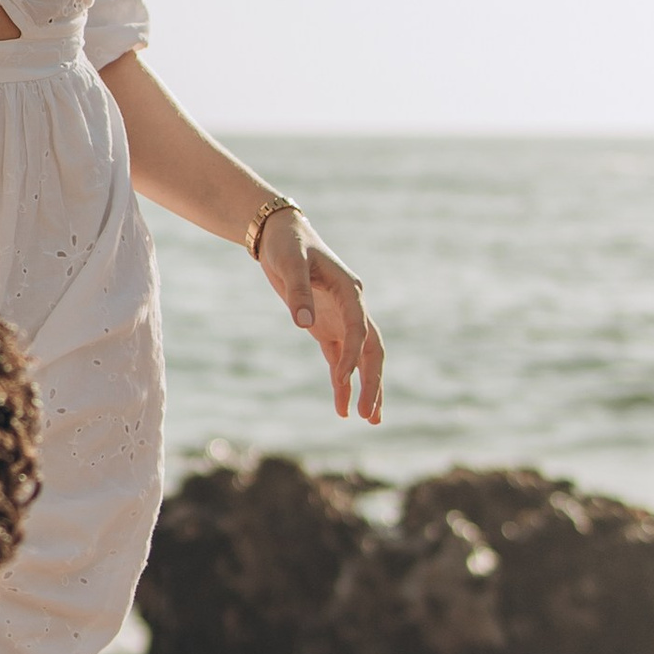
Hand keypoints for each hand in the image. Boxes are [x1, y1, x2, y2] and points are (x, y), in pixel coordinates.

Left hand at [256, 212, 385, 423]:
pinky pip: (339, 358)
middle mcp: (352, 306)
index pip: (359, 328)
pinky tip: (342, 405)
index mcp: (349, 290)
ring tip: (368, 419)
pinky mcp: (326, 326)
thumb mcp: (290, 264)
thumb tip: (305, 324)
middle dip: (373, 382)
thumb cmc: (287, 245)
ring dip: (365, 387)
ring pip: (361, 358)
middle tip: (369, 414)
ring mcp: (341, 318)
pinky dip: (342, 380)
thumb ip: (298, 293)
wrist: (279, 234)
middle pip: (371, 349)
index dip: (352, 354)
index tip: (341, 379)